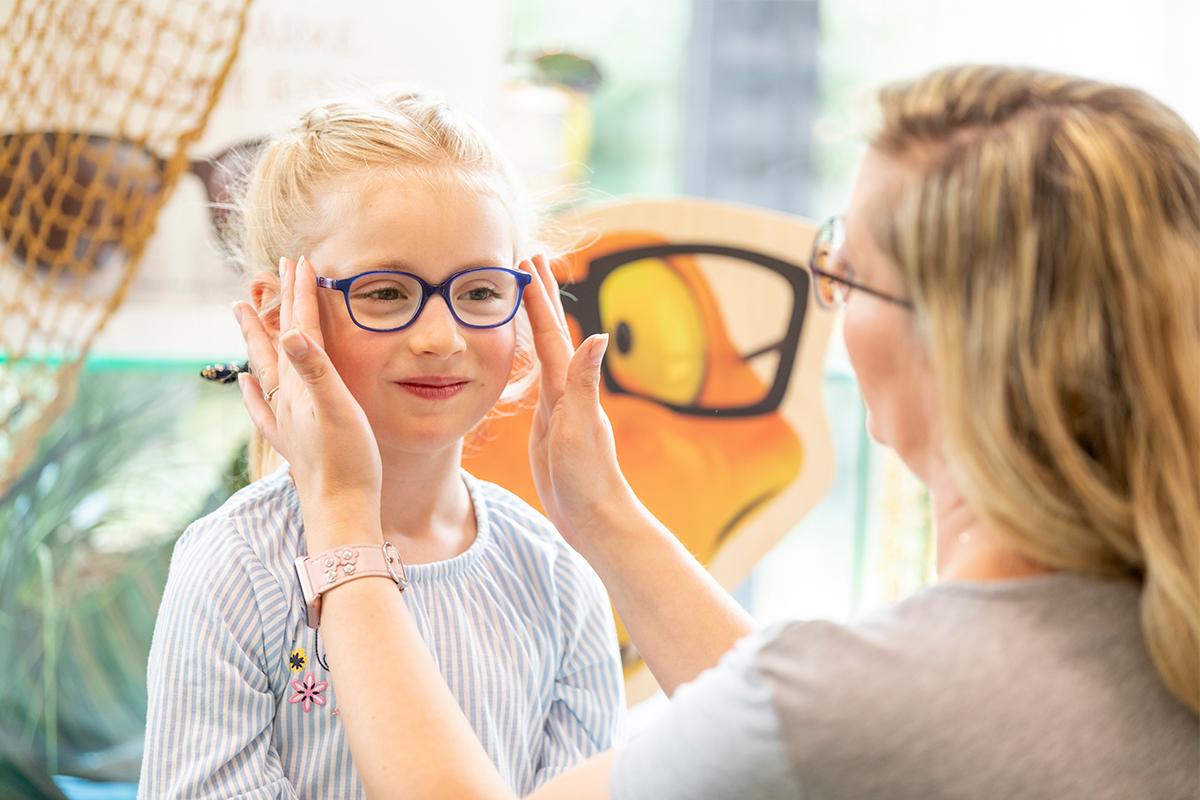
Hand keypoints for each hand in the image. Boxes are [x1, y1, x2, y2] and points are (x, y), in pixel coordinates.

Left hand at [233, 256, 382, 546]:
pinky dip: (252, 390)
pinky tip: (247, 382)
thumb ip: (315, 370)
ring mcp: (285, 420)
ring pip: (265, 367)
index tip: (302, 261)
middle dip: (278, 304)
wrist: (341, 513)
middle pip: (278, 340)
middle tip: (271, 270)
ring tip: (243, 311)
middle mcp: (287, 398)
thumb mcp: (338, 411)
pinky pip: (262, 407)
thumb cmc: (348, 463)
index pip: (299, 327)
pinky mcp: (291, 441)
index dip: (301, 294)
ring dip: (257, 337)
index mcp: (300, 385)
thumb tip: (292, 333)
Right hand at [520, 255, 631, 544]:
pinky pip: (535, 380)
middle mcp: (564, 391)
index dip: (538, 295)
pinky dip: (530, 358)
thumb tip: (598, 334)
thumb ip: (585, 383)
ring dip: (534, 321)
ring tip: (523, 295)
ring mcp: (557, 407)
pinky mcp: (548, 426)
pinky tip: (529, 355)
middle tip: (526, 259)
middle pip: (550, 333)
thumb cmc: (588, 477)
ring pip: (542, 352)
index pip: (550, 331)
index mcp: (567, 387)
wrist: (594, 517)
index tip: (528, 259)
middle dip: (538, 296)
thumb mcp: (582, 427)